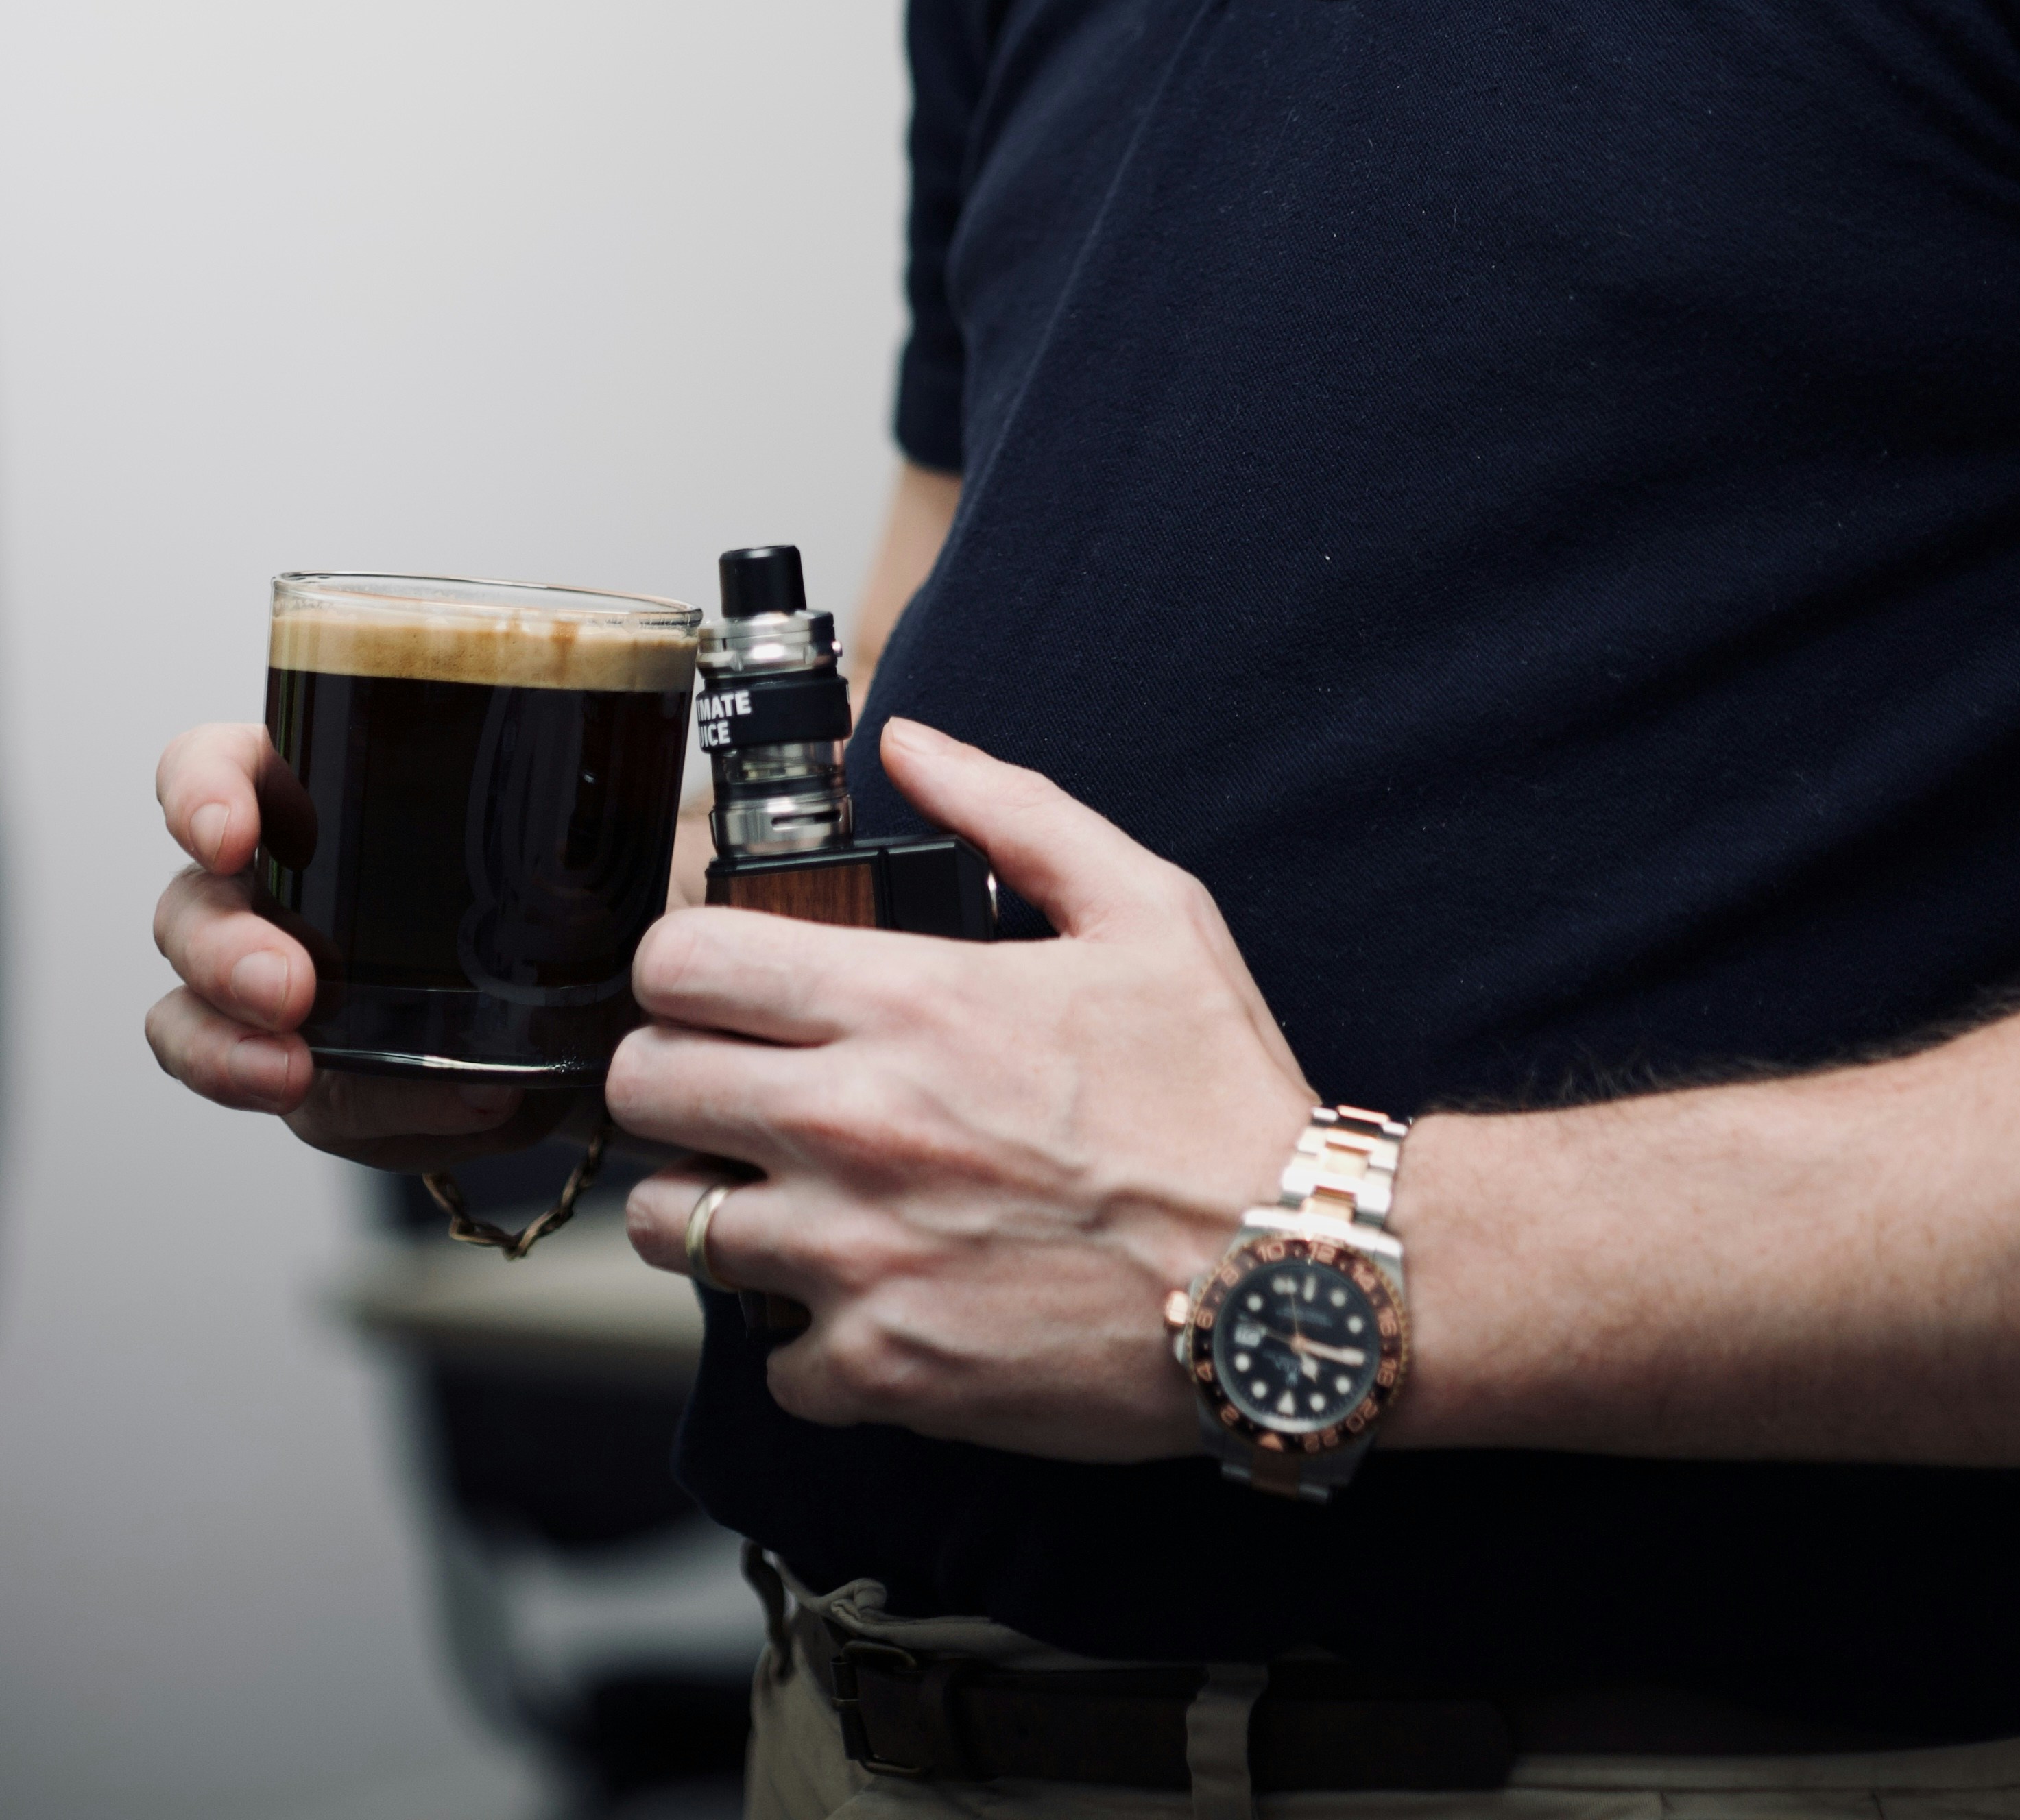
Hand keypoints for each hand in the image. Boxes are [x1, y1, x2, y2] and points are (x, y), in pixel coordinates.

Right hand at [146, 719, 567, 1169]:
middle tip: (292, 983)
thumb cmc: (576, 884)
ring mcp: (276, 985)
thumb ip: (585, 848)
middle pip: (188, 905)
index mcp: (324, 788)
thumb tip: (620, 859)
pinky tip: (420, 1111)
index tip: (232, 830)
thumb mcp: (588, 838)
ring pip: (188, 1012)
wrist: (606, 990)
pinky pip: (277, 1096)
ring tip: (295, 1068)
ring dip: (225, 1047)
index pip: (217, 766)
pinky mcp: (305, 1072)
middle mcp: (281, 885)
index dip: (200, 790)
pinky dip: (344, 1110)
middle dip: (221, 948)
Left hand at [616, 724, 1313, 1455]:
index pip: (682, 962)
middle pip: (642, 1088)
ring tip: (785, 1192)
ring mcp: (858, 1256)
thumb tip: (908, 742)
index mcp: (909, 1001)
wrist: (1286, 1277)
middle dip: (675, 1074)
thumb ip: (1013, 809)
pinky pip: (770, 1358)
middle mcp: (857, 1124)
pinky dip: (808, 1334)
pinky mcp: (881, 1367)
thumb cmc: (1218, 1094)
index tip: (719, 983)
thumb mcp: (1144, 908)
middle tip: (734, 1084)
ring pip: (670, 1226)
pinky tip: (873, 1294)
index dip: (683, 964)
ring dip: (713, 1205)